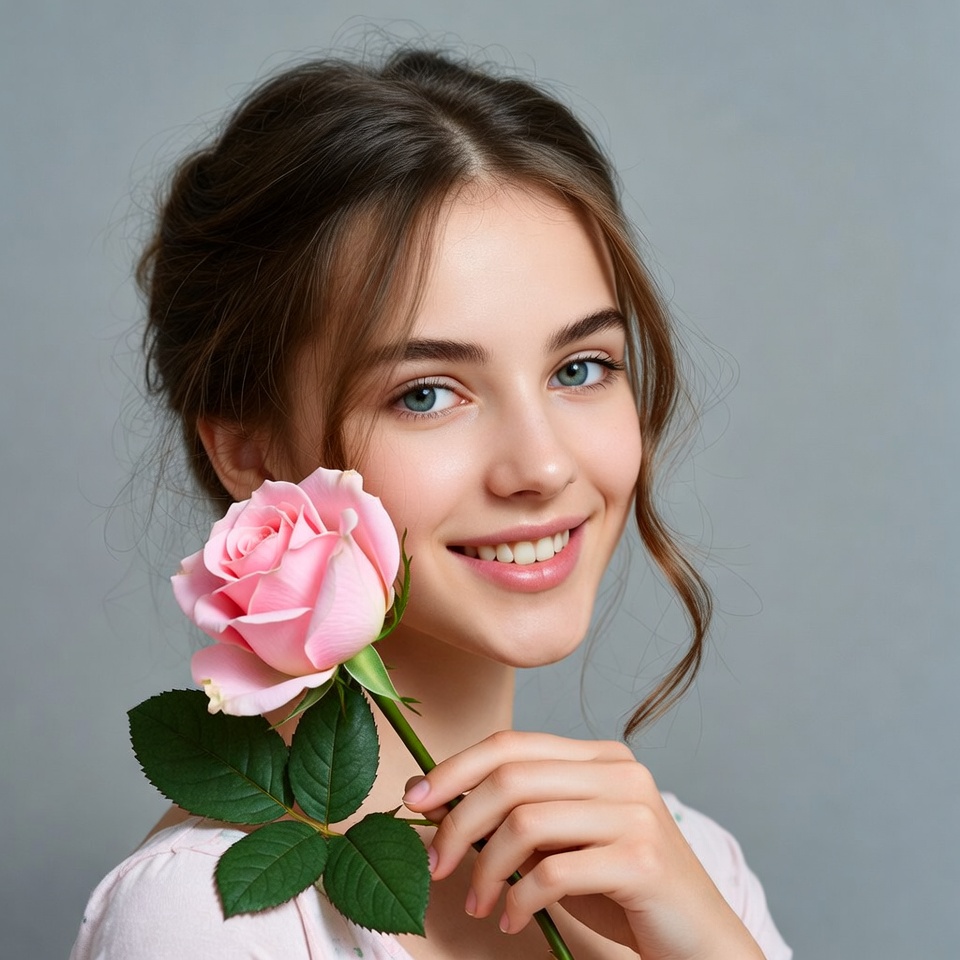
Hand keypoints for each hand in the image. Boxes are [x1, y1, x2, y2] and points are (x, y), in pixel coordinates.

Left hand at [402, 730, 764, 959]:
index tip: (414, 799)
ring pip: (524, 822)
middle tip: (437, 866)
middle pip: (510, 777)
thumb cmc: (622, 889)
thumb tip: (440, 800)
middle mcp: (619, 772)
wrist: (699, 941)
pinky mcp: (641, 859)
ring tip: (479, 904)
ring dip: (485, 869)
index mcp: (599, 757)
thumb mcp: (564, 842)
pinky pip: (552, 872)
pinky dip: (519, 900)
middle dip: (459, 822)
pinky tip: (513, 921)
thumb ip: (519, 814)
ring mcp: (634, 812)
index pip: (512, 744)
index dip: (456, 767)